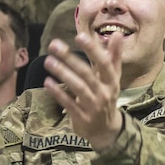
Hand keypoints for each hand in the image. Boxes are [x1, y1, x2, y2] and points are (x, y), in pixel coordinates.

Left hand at [42, 33, 123, 150]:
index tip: (80, 36)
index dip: (93, 50)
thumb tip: (117, 34)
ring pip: (78, 87)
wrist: (106, 130)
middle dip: (70, 58)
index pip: (104, 63)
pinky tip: (47, 82)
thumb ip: (113, 56)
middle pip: (87, 74)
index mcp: (112, 82)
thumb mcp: (112, 78)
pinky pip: (69, 103)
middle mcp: (104, 93)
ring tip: (48, 61)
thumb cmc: (107, 97)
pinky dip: (58, 93)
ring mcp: (93, 106)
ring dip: (63, 73)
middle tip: (54, 45)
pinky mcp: (81, 117)